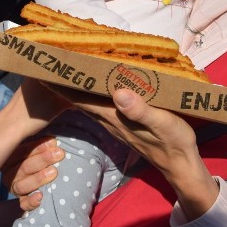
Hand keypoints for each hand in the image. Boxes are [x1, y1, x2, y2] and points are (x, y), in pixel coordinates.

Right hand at [2, 136, 64, 210]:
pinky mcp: (22, 200)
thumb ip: (40, 136)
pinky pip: (23, 204)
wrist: (44, 173)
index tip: (53, 141)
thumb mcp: (37, 142)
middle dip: (43, 159)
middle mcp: (9, 172)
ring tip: (54, 172)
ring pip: (23, 185)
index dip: (37, 146)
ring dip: (39, 178)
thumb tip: (52, 127)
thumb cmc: (42, 152)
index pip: (19, 151)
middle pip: (23, 167)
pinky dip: (31, 202)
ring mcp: (15, 187)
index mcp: (9, 156)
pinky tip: (40, 197)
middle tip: (59, 154)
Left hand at [44, 85, 219, 218]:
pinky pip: (99, 106)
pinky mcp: (122, 123)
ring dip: (75, 87)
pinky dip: (90, 94)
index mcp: (115, 116)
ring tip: (65, 69)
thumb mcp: (163, 123)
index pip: (81, 98)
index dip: (63, 85)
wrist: (180, 165)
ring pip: (87, 102)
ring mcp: (115, 123)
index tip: (46, 68)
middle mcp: (109, 119)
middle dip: (64, 82)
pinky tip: (91, 86)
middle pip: (79, 99)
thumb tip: (118, 93)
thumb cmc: (174, 143)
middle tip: (50, 61)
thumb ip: (140, 110)